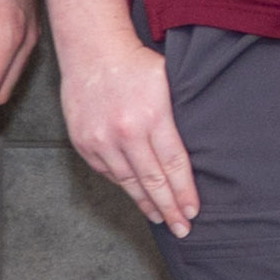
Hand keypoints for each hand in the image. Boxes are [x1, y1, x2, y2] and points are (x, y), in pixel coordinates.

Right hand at [63, 28, 197, 233]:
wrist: (92, 50)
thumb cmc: (136, 64)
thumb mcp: (168, 82)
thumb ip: (178, 118)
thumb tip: (195, 152)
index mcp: (152, 117)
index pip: (174, 166)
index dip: (184, 192)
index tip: (192, 211)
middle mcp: (125, 132)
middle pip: (153, 181)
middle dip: (169, 209)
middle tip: (182, 229)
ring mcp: (101, 140)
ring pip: (128, 182)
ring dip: (146, 203)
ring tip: (160, 218)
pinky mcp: (84, 143)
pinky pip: (108, 172)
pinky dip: (124, 185)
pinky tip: (136, 195)